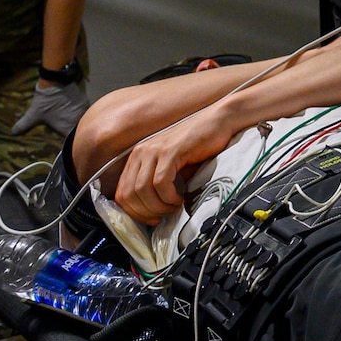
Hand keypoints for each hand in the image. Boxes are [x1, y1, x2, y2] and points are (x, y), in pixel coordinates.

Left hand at [10, 80, 88, 137]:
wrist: (56, 81)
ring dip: (78, 122)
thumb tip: (12, 133)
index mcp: (67, 128)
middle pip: (79, 131)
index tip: (64, 142)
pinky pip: (86, 112)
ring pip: (83, 121)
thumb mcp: (33, 114)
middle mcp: (78, 121)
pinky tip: (74, 113)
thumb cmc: (45, 101)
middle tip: (66, 131)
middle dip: (73, 132)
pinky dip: (81, 113)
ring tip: (70, 122)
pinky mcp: (86, 103)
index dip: (68, 143)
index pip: (71, 140)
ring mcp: (83, 111)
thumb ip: (24, 125)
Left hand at [110, 104, 240, 224]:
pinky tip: (180, 197)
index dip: (134, 212)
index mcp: (138, 157)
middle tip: (164, 215)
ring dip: (158, 205)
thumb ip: (159, 183)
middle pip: (128, 194)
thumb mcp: (173, 166)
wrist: (218, 122)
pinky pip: (160, 182)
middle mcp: (141, 152)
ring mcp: (153, 150)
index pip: (121, 193)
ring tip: (173, 206)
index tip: (152, 219)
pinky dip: (169, 196)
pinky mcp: (169, 151)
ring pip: (142, 190)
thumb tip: (153, 211)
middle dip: (146, 212)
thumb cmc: (199, 145)